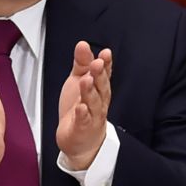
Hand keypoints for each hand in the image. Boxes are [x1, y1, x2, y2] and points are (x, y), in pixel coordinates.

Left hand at [56, 41, 111, 169]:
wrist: (80, 141)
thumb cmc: (81, 109)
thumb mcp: (79, 81)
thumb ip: (82, 64)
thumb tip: (82, 44)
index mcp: (99, 89)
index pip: (105, 74)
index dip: (106, 64)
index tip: (105, 53)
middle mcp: (99, 102)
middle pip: (101, 87)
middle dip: (100, 75)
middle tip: (97, 63)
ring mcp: (92, 116)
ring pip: (93, 102)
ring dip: (90, 91)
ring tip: (86, 80)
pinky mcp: (83, 129)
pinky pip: (84, 121)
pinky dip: (82, 114)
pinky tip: (80, 107)